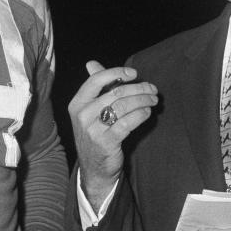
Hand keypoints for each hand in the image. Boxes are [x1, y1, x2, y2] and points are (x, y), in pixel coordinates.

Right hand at [68, 61, 157, 208]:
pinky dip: (141, 114)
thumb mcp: (89, 110)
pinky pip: (127, 123)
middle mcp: (82, 115)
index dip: (117, 73)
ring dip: (143, 100)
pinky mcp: (106, 142)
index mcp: (77, 103)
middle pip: (115, 92)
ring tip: (153, 100)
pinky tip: (147, 112)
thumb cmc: (95, 133)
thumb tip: (91, 63)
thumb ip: (94, 86)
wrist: (93, 167)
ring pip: (123, 106)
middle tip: (152, 89)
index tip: (134, 74)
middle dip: (138, 88)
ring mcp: (93, 130)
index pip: (95, 80)